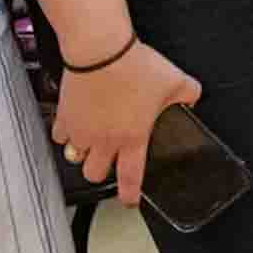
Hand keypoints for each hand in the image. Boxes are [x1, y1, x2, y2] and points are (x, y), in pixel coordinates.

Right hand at [48, 40, 203, 207]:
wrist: (101, 51)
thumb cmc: (135, 66)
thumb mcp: (176, 81)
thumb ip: (188, 95)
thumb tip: (192, 100)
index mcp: (132, 138)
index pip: (130, 177)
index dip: (130, 194)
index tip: (130, 201)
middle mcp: (104, 140)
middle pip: (94, 174)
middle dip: (101, 172)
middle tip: (109, 162)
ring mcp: (81, 130)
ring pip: (75, 157)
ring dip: (83, 154)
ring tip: (92, 144)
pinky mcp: (64, 116)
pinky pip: (60, 136)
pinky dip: (66, 134)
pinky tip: (75, 125)